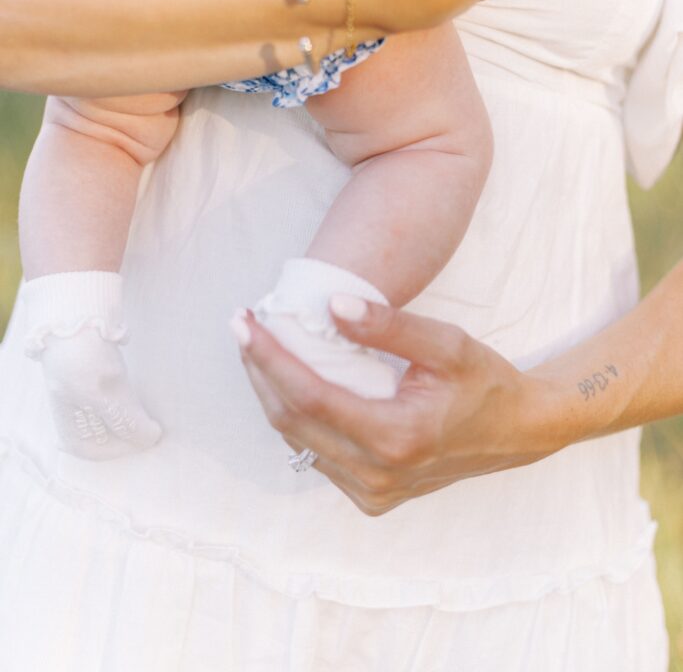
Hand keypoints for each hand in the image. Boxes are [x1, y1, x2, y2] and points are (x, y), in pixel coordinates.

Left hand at [234, 299, 560, 515]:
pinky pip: (316, 452)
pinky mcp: (370, 497)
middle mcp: (377, 476)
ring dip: (272, 391)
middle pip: (292, 420)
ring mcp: (371, 493)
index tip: (244, 322)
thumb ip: (388, 326)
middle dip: (260, 370)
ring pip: (297, 439)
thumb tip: (329, 306)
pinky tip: (289, 378)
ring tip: (258, 345)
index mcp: (395, 438)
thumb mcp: (445, 344)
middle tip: (243, 325)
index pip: (309, 396)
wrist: (515, 433)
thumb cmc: (484, 382)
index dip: (269, 357)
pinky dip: (296, 414)